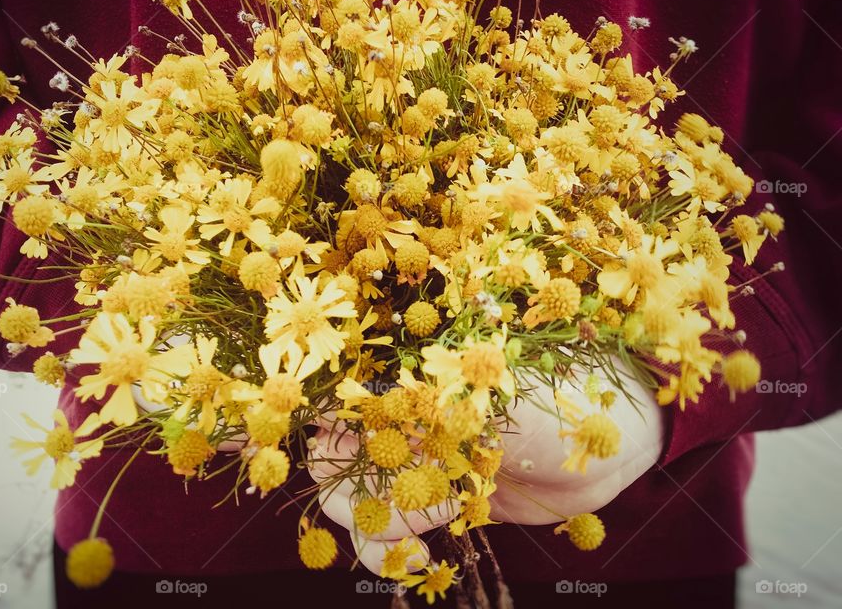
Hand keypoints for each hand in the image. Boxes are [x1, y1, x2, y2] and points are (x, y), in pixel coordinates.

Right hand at [307, 360, 663, 574]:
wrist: (612, 446)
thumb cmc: (557, 400)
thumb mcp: (486, 398)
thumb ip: (413, 407)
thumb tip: (337, 413)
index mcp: (407, 377)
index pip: (333, 395)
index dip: (322, 422)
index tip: (344, 444)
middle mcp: (400, 418)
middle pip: (328, 458)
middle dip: (362, 486)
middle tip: (425, 489)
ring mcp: (414, 464)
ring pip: (350, 504)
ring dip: (380, 524)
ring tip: (436, 522)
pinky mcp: (434, 504)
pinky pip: (382, 537)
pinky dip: (387, 553)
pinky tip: (419, 557)